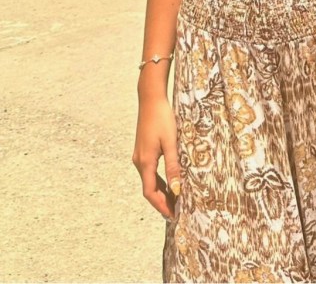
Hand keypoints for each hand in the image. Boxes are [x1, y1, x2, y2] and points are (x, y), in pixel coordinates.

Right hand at [133, 96, 180, 219]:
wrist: (150, 99)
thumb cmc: (162, 118)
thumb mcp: (171, 142)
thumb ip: (173, 166)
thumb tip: (176, 190)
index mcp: (145, 162)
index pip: (150, 193)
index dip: (161, 206)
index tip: (172, 216)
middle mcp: (139, 161)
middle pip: (149, 189)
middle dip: (161, 202)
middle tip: (176, 212)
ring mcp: (139, 155)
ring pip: (149, 180)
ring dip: (160, 192)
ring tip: (175, 201)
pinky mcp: (142, 150)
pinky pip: (149, 171)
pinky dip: (158, 181)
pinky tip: (169, 182)